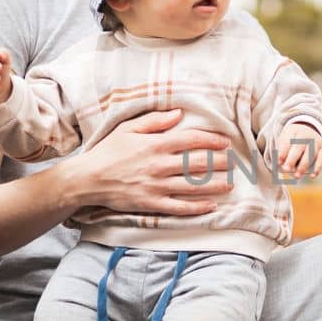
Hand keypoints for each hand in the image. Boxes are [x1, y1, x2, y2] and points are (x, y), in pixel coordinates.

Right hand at [69, 110, 234, 216]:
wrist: (87, 179)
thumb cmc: (108, 151)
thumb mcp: (128, 128)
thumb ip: (155, 120)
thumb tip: (178, 113)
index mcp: (155, 144)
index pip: (192, 139)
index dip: (212, 140)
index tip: (225, 142)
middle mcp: (159, 165)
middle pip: (198, 163)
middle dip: (219, 162)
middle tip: (234, 163)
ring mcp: (157, 186)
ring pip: (193, 186)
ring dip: (215, 185)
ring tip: (230, 184)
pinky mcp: (151, 203)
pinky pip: (180, 207)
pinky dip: (197, 207)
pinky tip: (211, 206)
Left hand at [276, 121, 321, 178]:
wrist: (308, 131)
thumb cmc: (292, 140)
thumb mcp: (285, 140)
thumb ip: (281, 153)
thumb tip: (280, 167)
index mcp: (293, 131)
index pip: (287, 142)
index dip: (282, 153)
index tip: (278, 162)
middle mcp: (306, 134)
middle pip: (298, 147)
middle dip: (292, 160)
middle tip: (286, 170)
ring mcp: (316, 141)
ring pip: (310, 154)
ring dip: (303, 166)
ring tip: (296, 176)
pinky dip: (318, 168)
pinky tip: (312, 176)